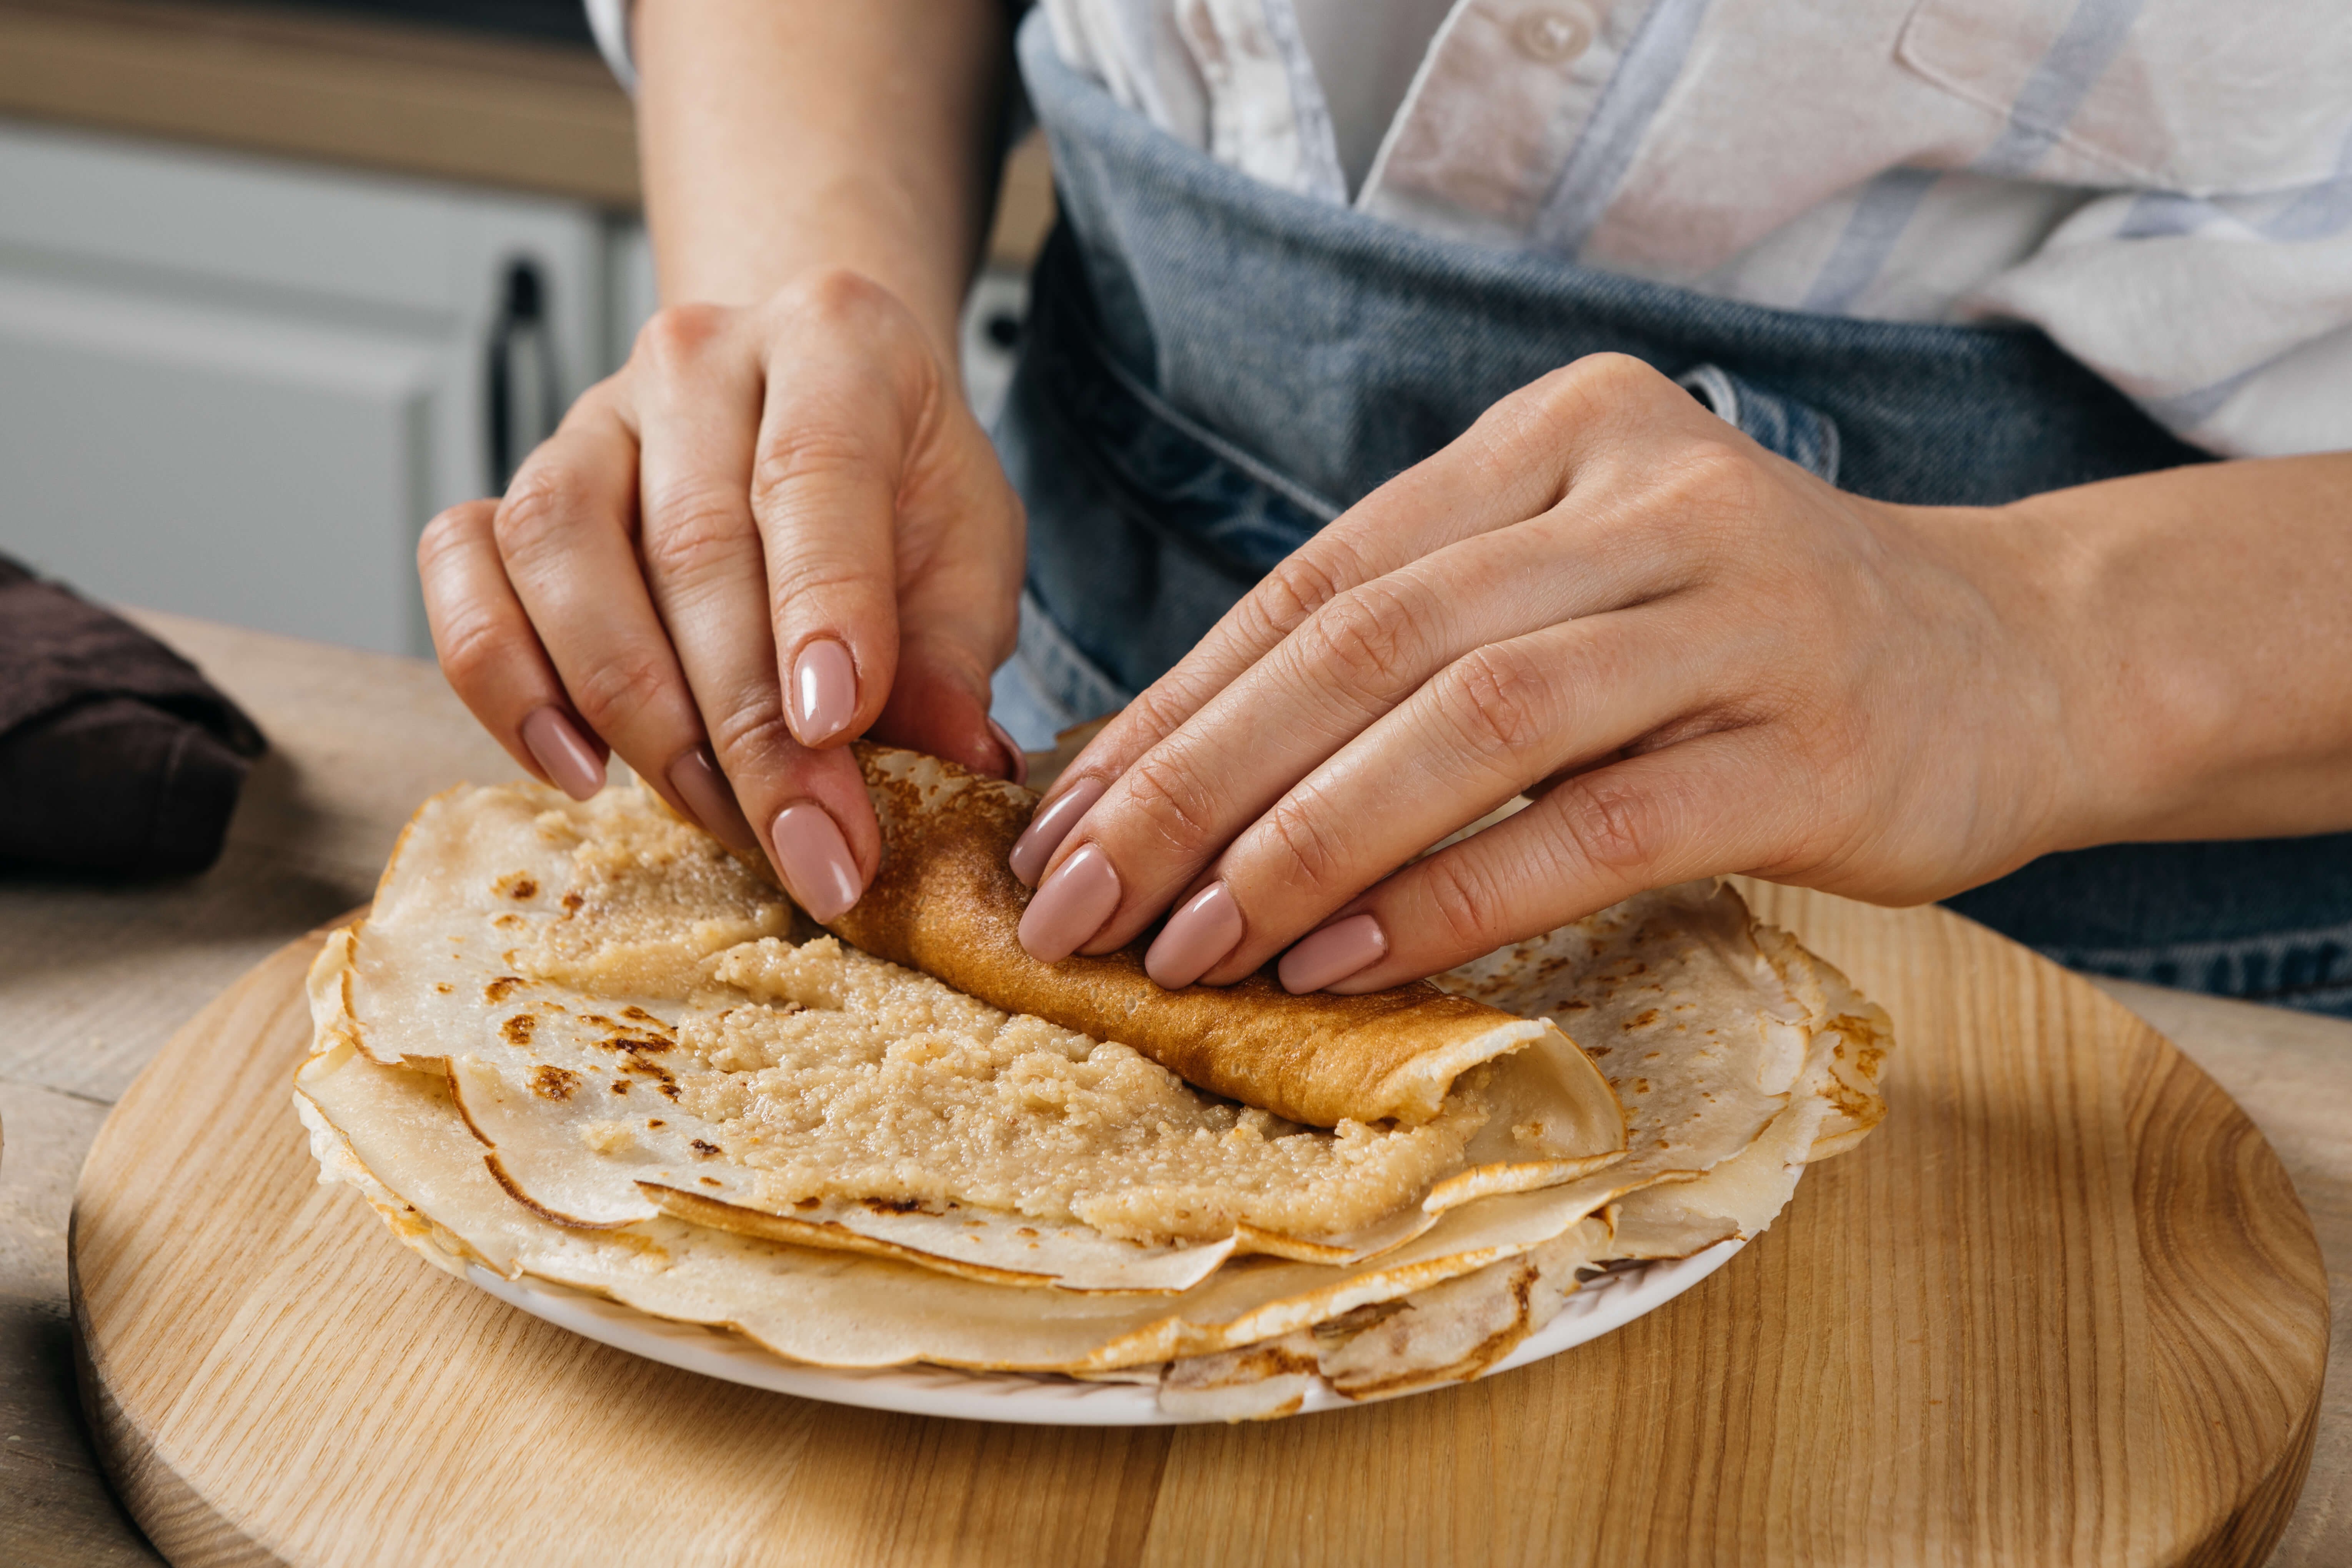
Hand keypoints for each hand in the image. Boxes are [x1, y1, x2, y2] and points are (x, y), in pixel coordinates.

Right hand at [420, 269, 1024, 919]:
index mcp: (836, 341)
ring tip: (720, 818)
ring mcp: (592, 418)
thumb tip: (958, 763)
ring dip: (637, 716)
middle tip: (808, 847)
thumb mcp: (967, 560)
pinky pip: (463, 567)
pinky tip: (578, 767)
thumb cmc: (901, 498)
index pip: (814, 470)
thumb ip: (950, 656)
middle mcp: (700, 358)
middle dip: (750, 726)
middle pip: (693, 546)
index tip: (836, 729)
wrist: (824, 424)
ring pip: (563, 556)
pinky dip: (504, 679)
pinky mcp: (514, 486)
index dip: (821, 607)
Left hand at [1006, 353, 2094, 991]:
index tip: (1067, 820)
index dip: (1177, 708)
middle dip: (1199, 785)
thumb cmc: (1746, 644)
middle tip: (1085, 900)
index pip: (1321, 581)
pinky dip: (1455, 897)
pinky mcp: (1813, 749)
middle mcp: (1648, 500)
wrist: (2015, 658)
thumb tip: (1179, 778)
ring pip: (1474, 726)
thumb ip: (1414, 649)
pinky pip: (1595, 826)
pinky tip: (1346, 960)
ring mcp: (1743, 618)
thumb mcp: (1575, 591)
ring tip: (1193, 945)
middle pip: (1372, 645)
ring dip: (1308, 845)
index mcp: (1559, 438)